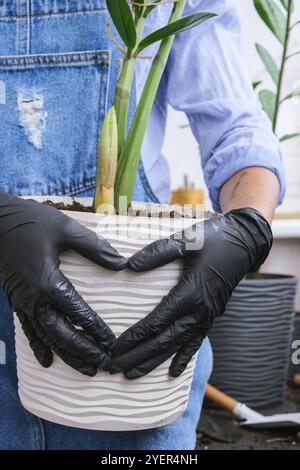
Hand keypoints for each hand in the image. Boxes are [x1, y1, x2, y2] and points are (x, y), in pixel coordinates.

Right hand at [0, 193, 126, 375]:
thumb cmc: (31, 222)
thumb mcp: (66, 229)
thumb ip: (95, 248)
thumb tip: (123, 263)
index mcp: (49, 282)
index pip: (79, 314)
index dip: (97, 331)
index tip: (113, 344)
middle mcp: (35, 299)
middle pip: (62, 335)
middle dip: (84, 352)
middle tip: (105, 365)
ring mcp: (23, 303)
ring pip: (47, 338)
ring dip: (67, 355)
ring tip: (86, 370)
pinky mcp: (16, 301)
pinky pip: (29, 331)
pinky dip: (39, 348)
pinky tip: (48, 362)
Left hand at [111, 208, 272, 378]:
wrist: (245, 243)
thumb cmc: (214, 239)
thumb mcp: (186, 240)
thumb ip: (157, 253)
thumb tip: (129, 266)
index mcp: (191, 292)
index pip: (157, 321)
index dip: (135, 337)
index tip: (115, 348)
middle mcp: (199, 311)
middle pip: (164, 341)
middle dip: (138, 356)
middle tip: (115, 368)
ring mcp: (207, 316)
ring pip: (176, 346)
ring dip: (154, 361)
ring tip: (133, 375)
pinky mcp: (211, 316)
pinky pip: (196, 342)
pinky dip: (184, 357)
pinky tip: (173, 372)